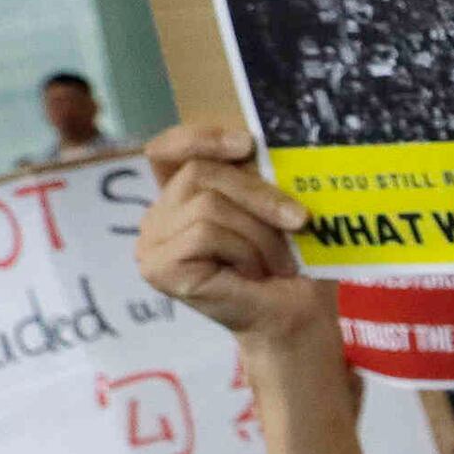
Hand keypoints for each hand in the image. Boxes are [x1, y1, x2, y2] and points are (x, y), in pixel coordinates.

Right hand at [130, 126, 329, 341]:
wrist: (296, 316)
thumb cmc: (292, 262)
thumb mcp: (276, 208)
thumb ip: (257, 174)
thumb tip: (256, 140)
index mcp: (181, 196)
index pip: (168, 149)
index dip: (201, 137)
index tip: (247, 144)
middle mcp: (157, 216)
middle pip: (200, 172)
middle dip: (260, 194)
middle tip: (301, 221)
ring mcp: (151, 243)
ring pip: (208, 205)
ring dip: (260, 233)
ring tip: (279, 262)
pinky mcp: (158, 267)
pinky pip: (205, 234)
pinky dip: (245, 252)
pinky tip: (255, 274)